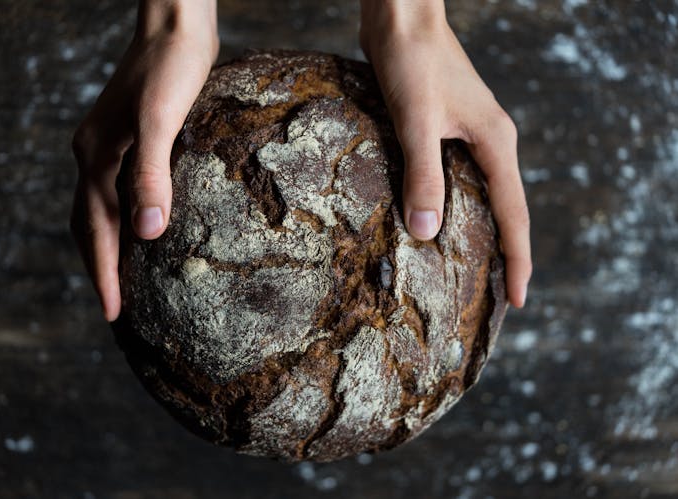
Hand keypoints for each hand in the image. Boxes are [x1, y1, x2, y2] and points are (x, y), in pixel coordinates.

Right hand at [70, 0, 218, 320]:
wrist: (176, 26)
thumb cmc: (171, 69)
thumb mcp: (161, 121)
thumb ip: (150, 174)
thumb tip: (146, 233)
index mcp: (96, 158)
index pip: (95, 230)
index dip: (104, 275)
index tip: (114, 315)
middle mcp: (94, 156)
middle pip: (89, 225)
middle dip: (100, 269)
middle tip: (116, 309)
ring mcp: (110, 147)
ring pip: (102, 210)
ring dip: (109, 247)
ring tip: (125, 280)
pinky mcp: (131, 140)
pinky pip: (119, 191)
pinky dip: (125, 219)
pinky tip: (146, 227)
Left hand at [360, 1, 531, 307]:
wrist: (401, 18)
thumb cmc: (412, 61)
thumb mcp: (416, 122)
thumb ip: (423, 176)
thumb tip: (426, 232)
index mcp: (495, 143)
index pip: (514, 214)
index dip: (518, 260)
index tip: (518, 301)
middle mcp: (489, 142)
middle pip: (505, 209)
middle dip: (504, 253)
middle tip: (497, 297)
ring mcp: (468, 135)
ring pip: (481, 194)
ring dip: (479, 231)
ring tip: (471, 270)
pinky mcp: (445, 129)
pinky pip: (457, 178)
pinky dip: (453, 205)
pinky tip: (437, 220)